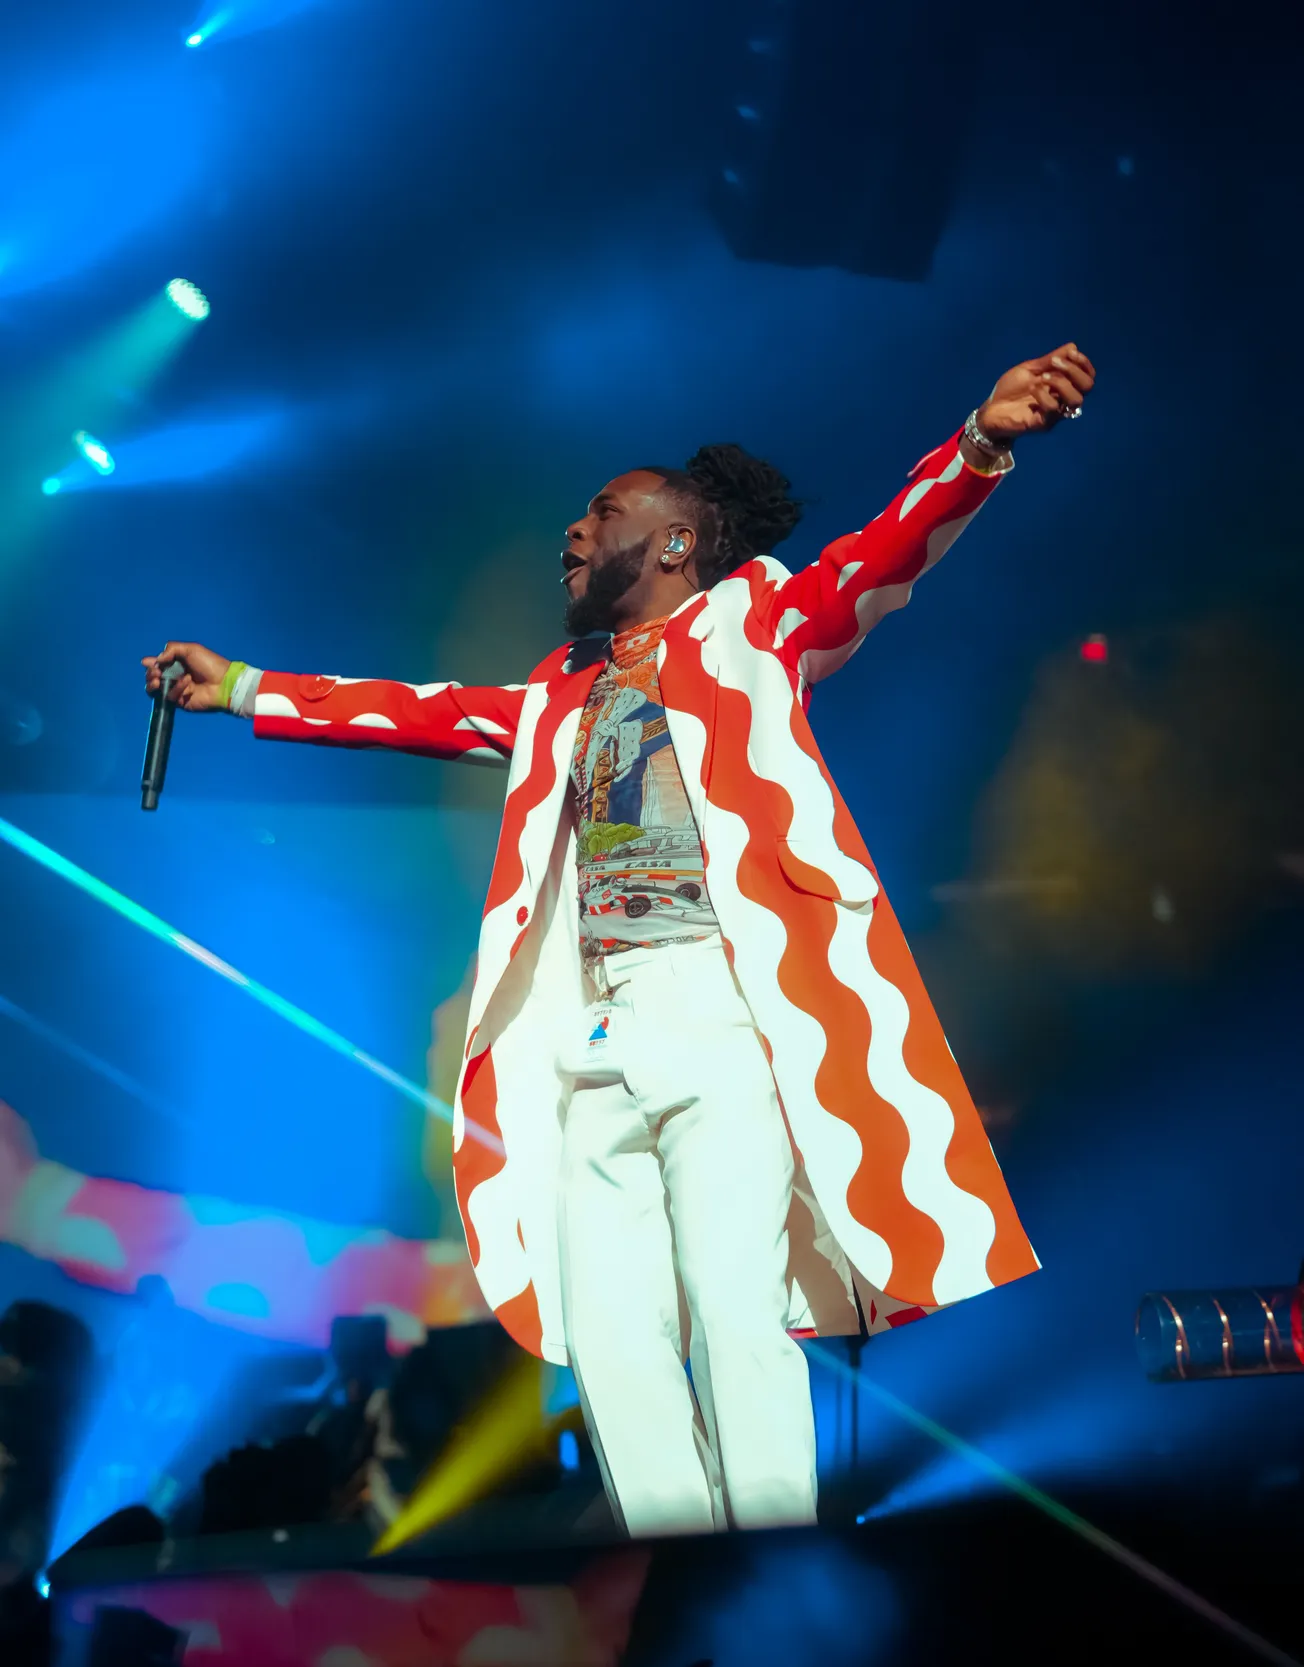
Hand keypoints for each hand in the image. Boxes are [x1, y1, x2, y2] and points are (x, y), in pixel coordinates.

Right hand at [140, 642, 231, 712]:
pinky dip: (177, 688)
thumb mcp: (190, 649)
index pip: (158, 665)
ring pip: (156, 690)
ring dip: (153, 683)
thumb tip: (157, 659)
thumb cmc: (209, 664)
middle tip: (156, 672)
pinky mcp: (180, 702)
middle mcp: (175, 677)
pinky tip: (187, 683)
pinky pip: (170, 697)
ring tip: (157, 680)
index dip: (151, 664)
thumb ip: (172, 649)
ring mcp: (177, 690)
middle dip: (150, 674)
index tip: (146, 662)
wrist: (223, 682)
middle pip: (153, 677)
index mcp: (177, 664)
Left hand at [976, 343, 1095, 444]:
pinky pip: (1053, 409)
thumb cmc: (1010, 390)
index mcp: (1063, 385)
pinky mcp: (1042, 423)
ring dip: (1062, 382)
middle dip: (1074, 370)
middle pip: (1087, 386)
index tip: (1070, 353)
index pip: (1087, 376)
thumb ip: (1049, 360)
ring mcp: (1054, 413)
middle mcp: (1062, 399)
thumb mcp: (1030, 369)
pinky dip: (1043, 394)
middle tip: (1054, 362)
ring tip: (1041, 377)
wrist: (990, 410)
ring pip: (1076, 399)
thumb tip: (1072, 346)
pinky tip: (1031, 389)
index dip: (1084, 363)